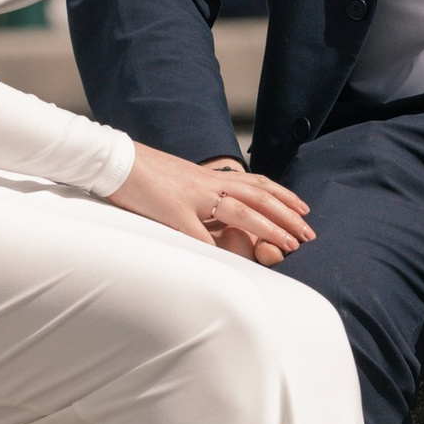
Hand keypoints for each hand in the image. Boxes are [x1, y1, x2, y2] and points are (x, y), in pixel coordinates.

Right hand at [107, 145, 312, 262]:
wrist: (115, 160)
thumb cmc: (145, 174)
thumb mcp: (181, 183)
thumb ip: (201, 196)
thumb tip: (215, 212)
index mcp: (210, 177)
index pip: (255, 184)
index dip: (282, 196)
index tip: (303, 209)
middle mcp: (207, 184)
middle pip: (258, 196)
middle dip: (287, 215)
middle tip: (308, 234)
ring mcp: (192, 196)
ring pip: (240, 210)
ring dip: (268, 228)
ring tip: (288, 244)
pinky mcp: (172, 210)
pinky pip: (198, 234)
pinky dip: (217, 248)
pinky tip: (234, 263)